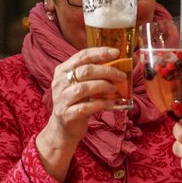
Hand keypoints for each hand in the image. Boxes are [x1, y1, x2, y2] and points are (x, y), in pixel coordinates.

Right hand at [36, 47, 124, 180]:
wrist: (63, 129)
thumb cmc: (75, 103)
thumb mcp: (80, 85)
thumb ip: (92, 75)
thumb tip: (117, 65)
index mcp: (62, 71)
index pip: (82, 56)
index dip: (100, 52)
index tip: (116, 52)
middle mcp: (59, 83)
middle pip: (85, 71)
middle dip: (107, 71)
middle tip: (121, 75)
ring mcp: (62, 99)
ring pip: (84, 87)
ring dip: (104, 86)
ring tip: (115, 88)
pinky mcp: (67, 115)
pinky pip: (86, 107)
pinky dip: (101, 103)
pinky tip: (111, 103)